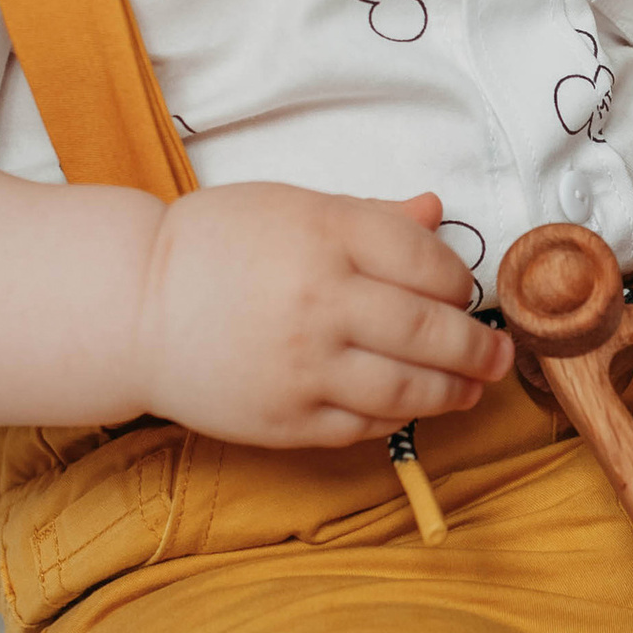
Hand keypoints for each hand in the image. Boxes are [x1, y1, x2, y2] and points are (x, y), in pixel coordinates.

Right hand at [130, 184, 508, 447]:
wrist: (132, 305)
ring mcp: (305, 365)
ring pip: (409, 389)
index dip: (459, 284)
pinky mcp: (286, 418)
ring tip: (472, 388)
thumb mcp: (291, 207)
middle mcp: (321, 300)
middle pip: (433, 332)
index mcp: (327, 235)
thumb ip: (370, 217)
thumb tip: (436, 212)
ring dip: (454, 392)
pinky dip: (399, 417)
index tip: (461, 292)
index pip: (430, 265)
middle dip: (480, 349)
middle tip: (500, 356)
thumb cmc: (215, 247)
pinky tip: (410, 406)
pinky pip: (365, 425)